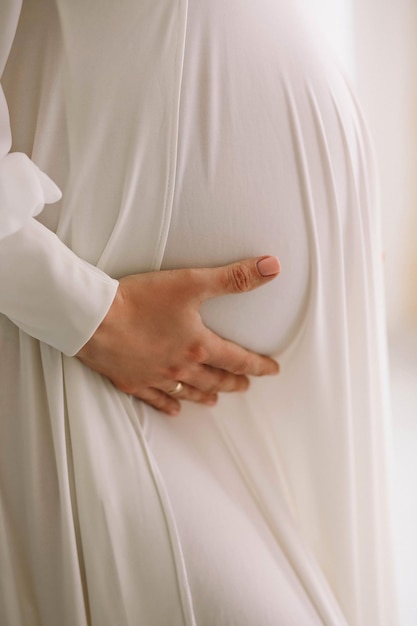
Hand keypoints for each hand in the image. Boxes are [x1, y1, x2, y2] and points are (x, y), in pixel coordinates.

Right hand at [76, 256, 279, 414]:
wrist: (94, 317)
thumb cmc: (141, 299)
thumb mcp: (192, 282)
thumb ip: (234, 277)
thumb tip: (271, 268)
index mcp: (199, 346)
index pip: (237, 360)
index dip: (258, 365)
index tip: (271, 370)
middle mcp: (181, 367)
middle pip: (214, 380)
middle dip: (233, 383)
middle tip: (244, 386)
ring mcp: (155, 377)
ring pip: (187, 392)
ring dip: (205, 395)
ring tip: (215, 400)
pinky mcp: (131, 381)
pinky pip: (155, 399)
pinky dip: (168, 405)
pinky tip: (173, 409)